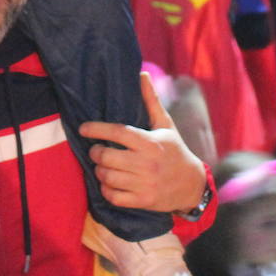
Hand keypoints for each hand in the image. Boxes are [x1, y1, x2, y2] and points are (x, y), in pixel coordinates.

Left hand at [78, 71, 206, 213]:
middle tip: (96, 150)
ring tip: (102, 165)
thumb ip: (151, 101)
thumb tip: (141, 74)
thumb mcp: (165, 125)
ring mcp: (145, 184)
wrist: (192, 185)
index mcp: (150, 142)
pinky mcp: (143, 201)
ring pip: (107, 176)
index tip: (83, 128)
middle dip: (96, 152)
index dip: (96, 129)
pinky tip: (109, 182)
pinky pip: (113, 196)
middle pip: (107, 156)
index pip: (117, 132)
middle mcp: (146, 163)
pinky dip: (106, 189)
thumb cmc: (175, 150)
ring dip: (99, 171)